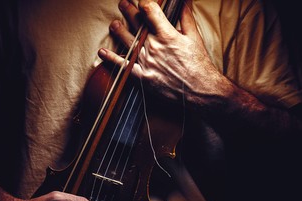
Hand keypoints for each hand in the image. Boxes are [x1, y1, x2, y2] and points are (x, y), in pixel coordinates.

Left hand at [98, 0, 233, 105]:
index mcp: (166, 34)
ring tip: (113, 24)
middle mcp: (153, 46)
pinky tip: (102, 52)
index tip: (143, 2)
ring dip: (118, 30)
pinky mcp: (142, 77)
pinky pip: (123, 66)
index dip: (144, 3)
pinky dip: (111, 59)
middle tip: (123, 4)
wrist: (199, 91)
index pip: (149, 11)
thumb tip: (184, 0)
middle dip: (128, 10)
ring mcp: (146, 62)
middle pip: (136, 23)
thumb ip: (186, 17)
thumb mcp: (194, 37)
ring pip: (127, 41)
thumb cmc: (199, 65)